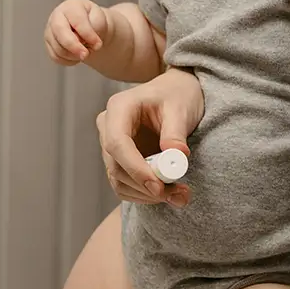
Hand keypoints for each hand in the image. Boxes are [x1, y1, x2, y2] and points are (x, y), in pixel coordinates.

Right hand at [44, 0, 109, 64]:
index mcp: (72, 7)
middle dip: (74, 47)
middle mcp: (57, 17)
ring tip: (86, 51)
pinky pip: (56, 57)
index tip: (98, 44)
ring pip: (58, 48)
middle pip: (61, 33)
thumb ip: (94, 29)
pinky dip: (69, 60)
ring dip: (75, 55)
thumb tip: (82, 42)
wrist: (91, 28)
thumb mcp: (100, 21)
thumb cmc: (94, 22)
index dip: (87, 34)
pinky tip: (77, 55)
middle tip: (86, 55)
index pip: (77, 21)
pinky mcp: (49, 44)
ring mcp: (50, 30)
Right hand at [96, 68, 203, 206]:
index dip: (135, 168)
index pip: (117, 143)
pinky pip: (125, 184)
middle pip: (116, 166)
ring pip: (119, 180)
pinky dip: (144, 194)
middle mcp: (108, 127)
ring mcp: (111, 145)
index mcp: (119, 108)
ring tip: (179, 195)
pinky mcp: (120, 160)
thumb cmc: (177, 95)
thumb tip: (176, 156)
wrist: (176, 93)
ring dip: (146, 195)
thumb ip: (176, 132)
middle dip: (145, 186)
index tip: (158, 186)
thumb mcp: (180, 109)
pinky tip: (168, 193)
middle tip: (177, 194)